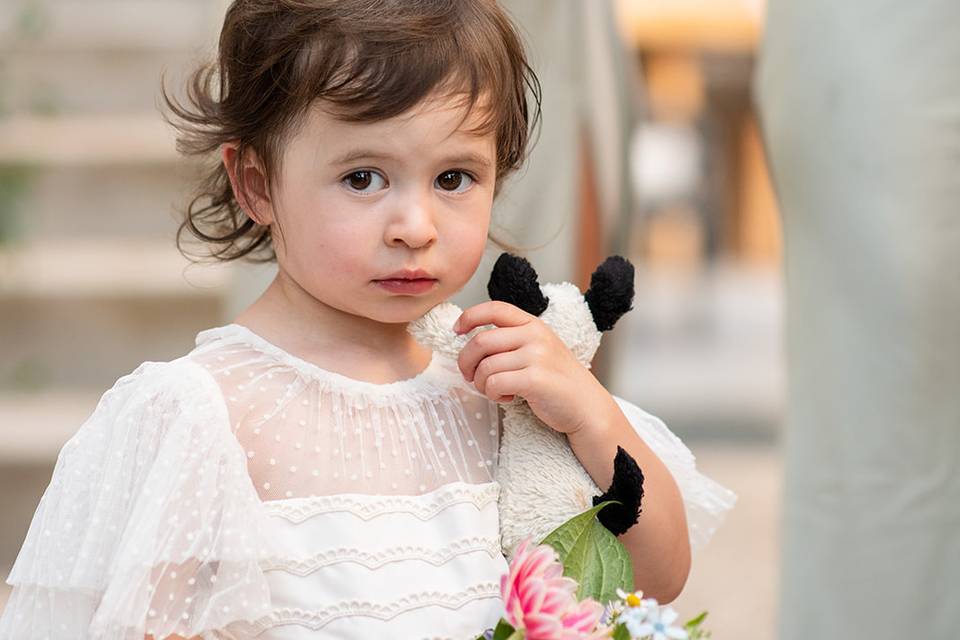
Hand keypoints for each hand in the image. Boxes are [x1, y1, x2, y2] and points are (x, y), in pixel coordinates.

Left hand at [454, 300, 612, 434]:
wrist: (586, 406)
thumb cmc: (556, 380)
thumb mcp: (539, 348)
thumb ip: (512, 340)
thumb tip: (471, 341)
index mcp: (533, 324)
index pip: (494, 308)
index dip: (469, 317)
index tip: (456, 330)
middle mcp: (535, 336)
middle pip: (480, 341)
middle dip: (466, 361)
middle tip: (469, 376)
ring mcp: (537, 356)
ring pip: (485, 366)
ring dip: (480, 383)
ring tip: (494, 390)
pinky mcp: (535, 379)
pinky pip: (494, 384)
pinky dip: (493, 395)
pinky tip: (507, 398)